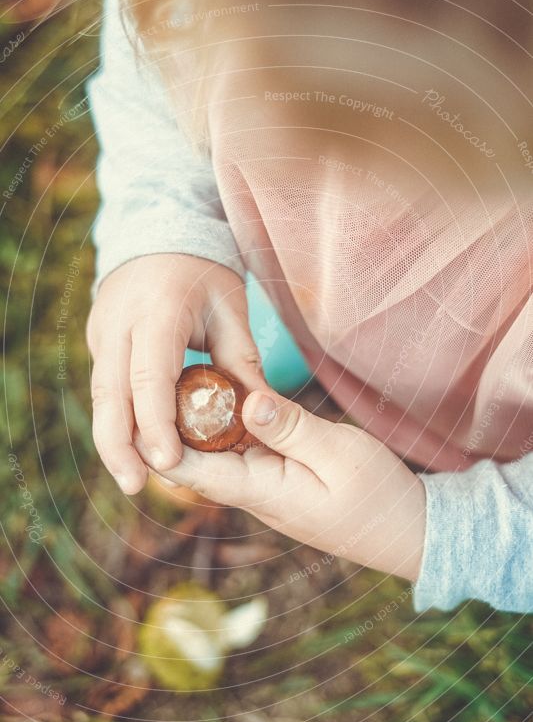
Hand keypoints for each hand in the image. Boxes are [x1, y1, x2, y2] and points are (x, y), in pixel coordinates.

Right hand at [86, 254, 264, 494]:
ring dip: (112, 439)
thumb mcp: (231, 309)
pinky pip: (105, 387)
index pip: (149, 375)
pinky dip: (117, 420)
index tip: (167, 462)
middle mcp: (120, 322)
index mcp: (159, 309)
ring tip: (132, 479)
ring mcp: (103, 330)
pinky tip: (133, 449)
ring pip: (101, 395)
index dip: (155, 422)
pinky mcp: (98, 340)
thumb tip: (264, 412)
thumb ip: (242, 360)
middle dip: (119, 445)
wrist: (161, 235)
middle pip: (110, 393)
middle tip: (135, 486)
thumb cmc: (204, 274)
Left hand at [136, 388, 426, 580]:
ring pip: (220, 454)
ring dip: (205, 421)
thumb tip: (246, 399)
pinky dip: (233, 426)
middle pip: (199, 458)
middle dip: (178, 420)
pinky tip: (230, 397)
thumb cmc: (379, 497)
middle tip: (165, 369)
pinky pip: (244, 453)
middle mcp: (254, 494)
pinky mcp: (281, 481)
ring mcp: (267, 489)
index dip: (162, 437)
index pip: (192, 468)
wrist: (409, 532)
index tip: (144, 398)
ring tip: (188, 373)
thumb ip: (291, 427)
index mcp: (261, 490)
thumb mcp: (340, 453)